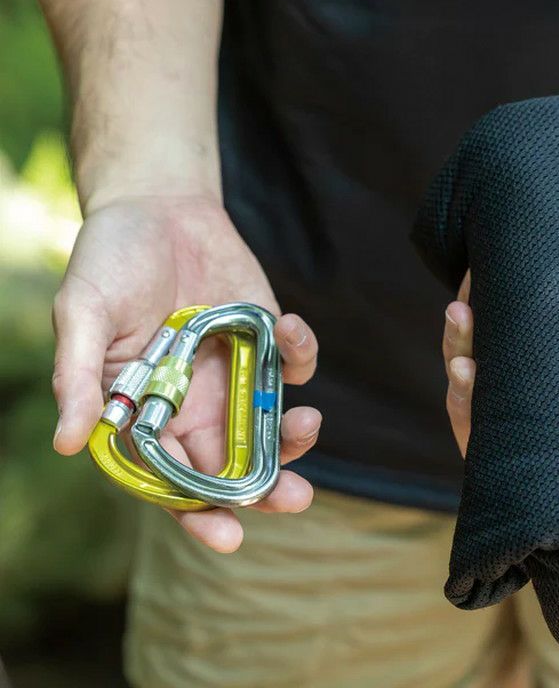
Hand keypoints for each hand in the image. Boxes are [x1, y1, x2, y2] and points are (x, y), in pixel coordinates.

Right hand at [52, 195, 320, 551]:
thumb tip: (68, 443)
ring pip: (270, 424)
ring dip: (295, 435)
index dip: (197, 512)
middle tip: (295, 497)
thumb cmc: (108, 260)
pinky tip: (289, 326)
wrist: (156, 207)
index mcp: (144, 412)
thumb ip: (78, 377)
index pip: (171, 479)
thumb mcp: (83, 313)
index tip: (228, 534)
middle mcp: (192, 402)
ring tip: (307, 423)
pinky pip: (292, 363)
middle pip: (232, 464)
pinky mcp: (265, 338)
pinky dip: (300, 354)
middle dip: (266, 488)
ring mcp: (234, 372)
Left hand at [442, 269, 558, 465]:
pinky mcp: (524, 316)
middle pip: (476, 395)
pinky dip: (476, 298)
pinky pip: (486, 312)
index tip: (472, 388)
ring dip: (460, 336)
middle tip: (462, 364)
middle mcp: (535, 386)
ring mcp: (523, 351)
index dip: (478, 419)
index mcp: (558, 417)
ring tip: (460, 310)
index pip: (501, 436)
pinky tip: (470, 283)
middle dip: (462, 378)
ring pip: (472, 353)